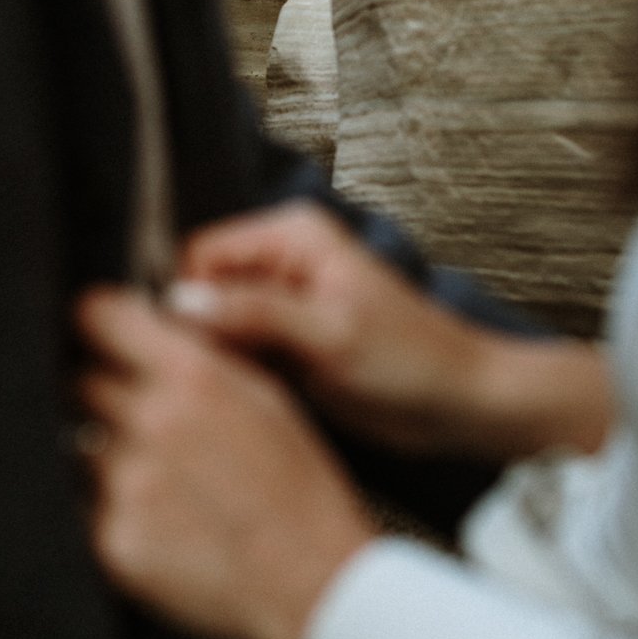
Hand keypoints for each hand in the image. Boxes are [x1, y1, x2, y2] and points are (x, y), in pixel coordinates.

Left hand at [76, 287, 377, 638]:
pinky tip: (161, 521)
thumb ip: (200, 358)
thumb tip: (147, 327)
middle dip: (104, 391)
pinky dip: (114, 508)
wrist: (314, 583)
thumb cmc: (300, 487)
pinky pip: (88, 507)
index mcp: (193, 377)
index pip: (97, 316)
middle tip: (139, 417)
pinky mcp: (113, 542)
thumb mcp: (266, 398)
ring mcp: (126, 486)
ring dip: (108, 454)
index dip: (94, 321)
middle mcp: (151, 423)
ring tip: (162, 481)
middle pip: (82, 382)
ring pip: (82, 446)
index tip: (94, 330)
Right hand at [169, 203, 613, 460]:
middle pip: (200, 290)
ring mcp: (282, 303)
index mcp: (292, 235)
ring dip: (216, 360)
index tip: (180, 350)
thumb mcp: (329, 336)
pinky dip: (236, 377)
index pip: (199, 255)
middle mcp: (281, 260)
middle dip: (198, 335)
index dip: (183, 301)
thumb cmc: (411, 362)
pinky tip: (249, 401)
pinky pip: (237, 353)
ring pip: (214, 326)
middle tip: (212, 381)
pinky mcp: (286, 342)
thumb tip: (177, 302)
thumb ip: (253, 313)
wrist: (461, 403)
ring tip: (239, 392)